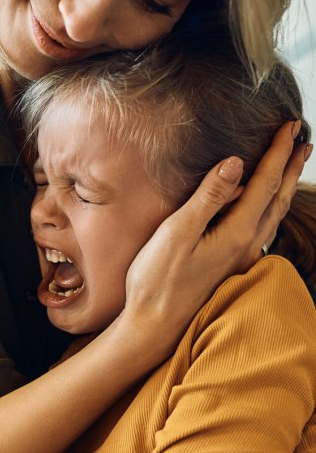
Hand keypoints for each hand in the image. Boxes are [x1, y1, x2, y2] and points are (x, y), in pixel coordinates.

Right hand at [121, 122, 305, 353]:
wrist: (153, 326)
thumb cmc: (157, 280)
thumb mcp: (178, 232)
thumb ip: (208, 197)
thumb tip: (236, 163)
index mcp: (237, 233)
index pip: (265, 184)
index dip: (278, 153)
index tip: (290, 126)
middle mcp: (247, 246)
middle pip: (277, 199)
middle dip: (291, 168)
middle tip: (304, 141)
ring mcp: (240, 259)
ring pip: (272, 216)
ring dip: (284, 188)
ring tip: (290, 168)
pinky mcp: (229, 267)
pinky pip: (260, 229)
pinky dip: (268, 208)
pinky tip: (260, 209)